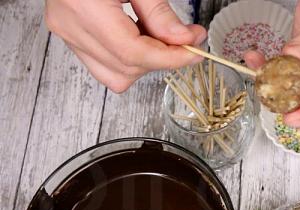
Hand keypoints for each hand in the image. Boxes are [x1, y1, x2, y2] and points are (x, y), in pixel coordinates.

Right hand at [45, 0, 206, 92]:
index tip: (194, 51)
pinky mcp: (71, 35)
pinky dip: (130, 58)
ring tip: (161, 36)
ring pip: (115, 75)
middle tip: (186, 39)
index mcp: (83, 7)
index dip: (170, 58)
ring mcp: (68, 34)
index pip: (132, 53)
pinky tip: (142, 36)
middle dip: (163, 59)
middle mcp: (70, 27)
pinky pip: (105, 64)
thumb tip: (184, 39)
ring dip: (146, 62)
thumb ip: (159, 11)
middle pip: (126, 67)